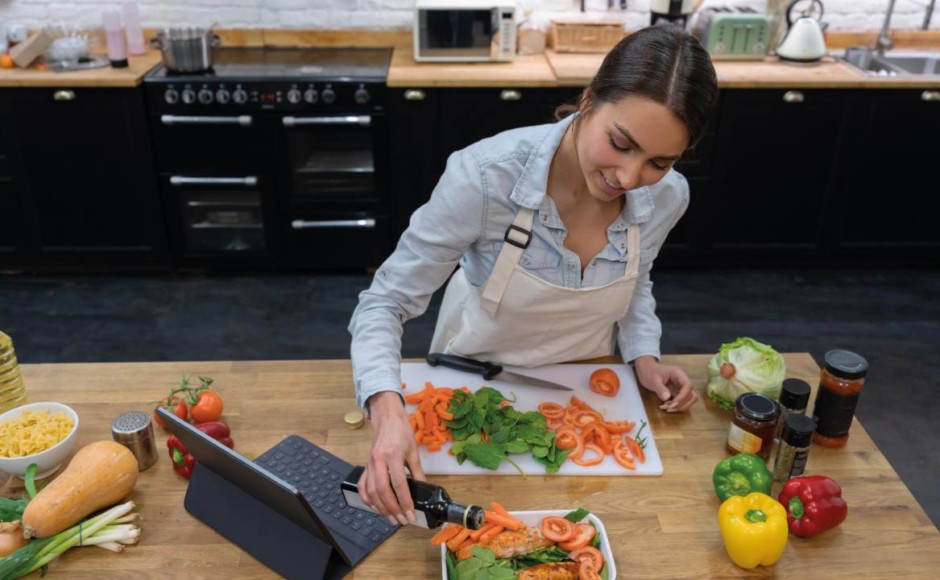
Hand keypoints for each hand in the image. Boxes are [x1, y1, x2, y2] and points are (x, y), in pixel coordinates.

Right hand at [359, 391, 425, 525]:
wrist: (387, 419)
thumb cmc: (401, 432)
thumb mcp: (413, 451)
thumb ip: (418, 471)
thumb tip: (424, 489)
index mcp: (392, 455)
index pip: (398, 484)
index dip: (405, 501)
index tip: (410, 514)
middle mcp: (378, 461)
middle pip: (383, 491)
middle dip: (393, 509)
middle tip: (402, 520)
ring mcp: (369, 464)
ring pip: (371, 491)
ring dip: (381, 508)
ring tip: (391, 518)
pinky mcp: (365, 466)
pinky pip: (363, 486)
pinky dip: (367, 499)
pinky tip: (375, 507)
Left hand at [633, 356, 697, 412]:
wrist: (646, 370)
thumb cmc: (650, 372)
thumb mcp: (653, 379)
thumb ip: (660, 388)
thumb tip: (667, 398)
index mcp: (678, 373)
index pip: (688, 386)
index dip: (683, 396)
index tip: (673, 404)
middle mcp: (682, 381)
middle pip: (692, 395)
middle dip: (682, 404)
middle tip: (668, 408)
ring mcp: (681, 387)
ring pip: (689, 400)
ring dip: (679, 407)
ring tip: (666, 407)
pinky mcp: (677, 393)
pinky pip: (682, 402)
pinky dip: (676, 407)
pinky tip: (665, 406)